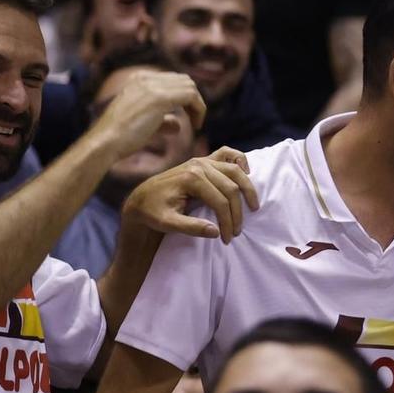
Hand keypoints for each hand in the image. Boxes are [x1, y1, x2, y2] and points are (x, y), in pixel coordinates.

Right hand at [89, 70, 208, 157]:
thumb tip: (177, 125)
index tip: (187, 117)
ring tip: (196, 124)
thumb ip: (160, 120)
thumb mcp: (141, 123)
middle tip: (194, 120)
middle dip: (193, 99)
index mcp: (136, 80)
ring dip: (197, 105)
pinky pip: (191, 96)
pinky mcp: (160, 98)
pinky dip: (199, 110)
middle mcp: (144, 78)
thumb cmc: (119, 138)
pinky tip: (196, 126)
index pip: (171, 80)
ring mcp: (152, 86)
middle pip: (183, 80)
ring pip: (190, 86)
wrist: (105, 142)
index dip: (183, 98)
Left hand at [122, 147, 257, 243]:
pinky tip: (247, 173)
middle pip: (231, 188)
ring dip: (247, 189)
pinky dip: (240, 160)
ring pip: (235, 171)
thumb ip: (190, 228)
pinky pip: (226, 153)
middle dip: (237, 213)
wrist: (140, 198)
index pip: (220, 202)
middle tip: (236, 232)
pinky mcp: (203, 160)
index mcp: (190, 178)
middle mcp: (198, 165)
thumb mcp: (167, 223)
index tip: (227, 239)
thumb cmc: (152, 212)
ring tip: (253, 207)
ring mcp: (201, 160)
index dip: (227, 222)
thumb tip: (216, 231)